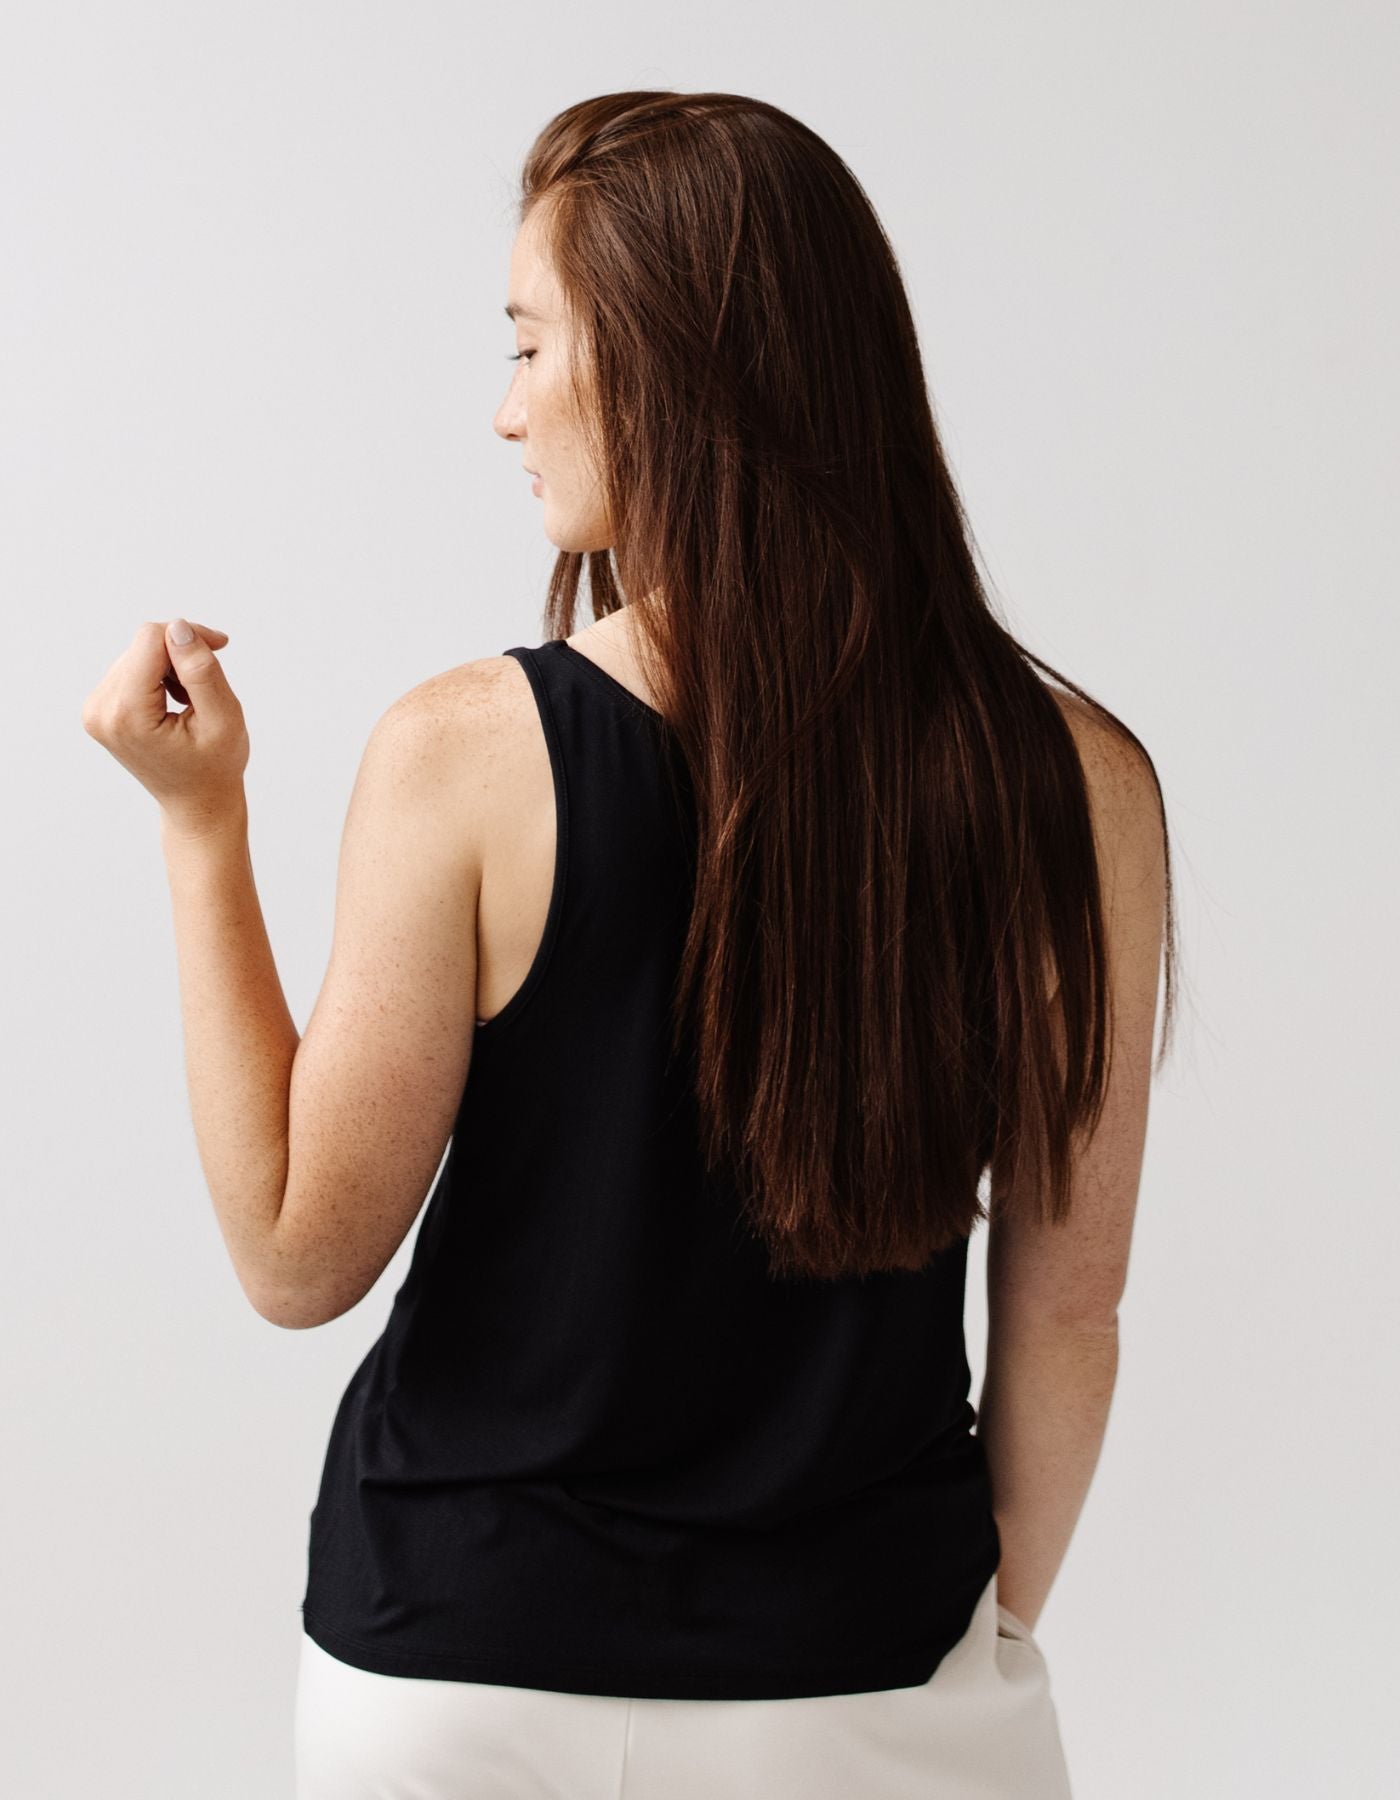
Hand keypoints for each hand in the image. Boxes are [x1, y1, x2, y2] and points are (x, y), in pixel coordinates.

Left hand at [81, 619, 248, 837]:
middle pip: (143, 644)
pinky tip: (175, 701)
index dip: (190, 636)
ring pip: (138, 652)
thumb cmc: (215, 767)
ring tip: (192, 700)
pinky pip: (131, 667)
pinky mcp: (99, 707)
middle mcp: (100, 709)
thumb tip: (179, 628)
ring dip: (171, 666)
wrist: (196, 803)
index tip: (220, 648)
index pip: (151, 639)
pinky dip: (158, 675)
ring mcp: (95, 710)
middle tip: (208, 687)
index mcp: (126, 714)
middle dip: (180, 655)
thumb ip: (201, 671)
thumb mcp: (223, 719)